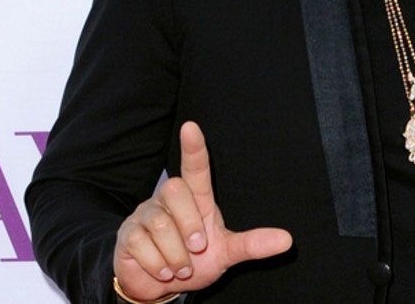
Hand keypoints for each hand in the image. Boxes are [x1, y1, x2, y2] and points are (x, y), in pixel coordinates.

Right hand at [112, 121, 292, 300]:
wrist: (160, 287)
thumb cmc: (195, 261)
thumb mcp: (226, 252)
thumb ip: (252, 244)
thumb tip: (288, 240)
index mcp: (196, 199)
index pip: (195, 167)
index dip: (194, 148)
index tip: (191, 126)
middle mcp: (168, 199)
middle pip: (176, 190)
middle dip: (189, 225)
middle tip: (197, 249)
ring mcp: (145, 214)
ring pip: (159, 223)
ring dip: (175, 254)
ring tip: (179, 267)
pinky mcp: (127, 233)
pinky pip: (141, 243)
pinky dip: (157, 264)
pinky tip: (162, 270)